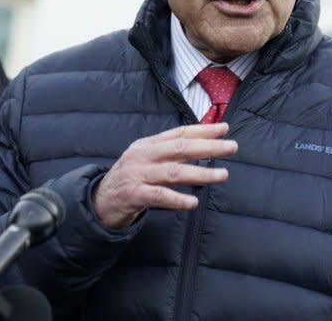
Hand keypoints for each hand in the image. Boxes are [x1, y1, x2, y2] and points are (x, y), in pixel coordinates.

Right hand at [92, 123, 236, 228]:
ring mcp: (138, 174)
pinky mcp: (134, 194)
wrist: (100, 200)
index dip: (203, 130)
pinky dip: (177, 199)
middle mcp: (143, 155)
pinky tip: (193, 203)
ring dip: (201, 173)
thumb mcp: (146, 159)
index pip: (179, 133)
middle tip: (232, 147)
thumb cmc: (130, 179)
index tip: (225, 128)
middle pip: (180, 148)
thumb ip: (169, 153)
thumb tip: (203, 147)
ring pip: (174, 171)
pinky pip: (159, 196)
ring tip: (222, 175)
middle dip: (209, 146)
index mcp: (148, 144)